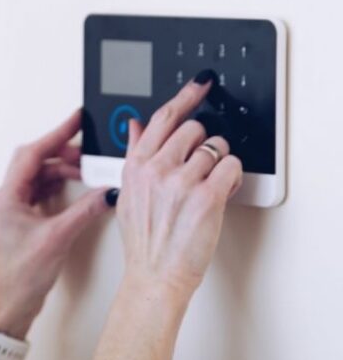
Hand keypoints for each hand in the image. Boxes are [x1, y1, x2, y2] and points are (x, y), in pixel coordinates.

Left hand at [0, 108, 112, 336]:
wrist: (10, 305)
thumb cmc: (20, 277)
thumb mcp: (58, 239)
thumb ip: (84, 212)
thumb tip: (106, 192)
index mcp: (9, 196)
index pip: (33, 153)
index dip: (57, 134)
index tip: (76, 120)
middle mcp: (9, 197)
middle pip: (36, 160)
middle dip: (62, 151)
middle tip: (86, 149)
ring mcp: (16, 207)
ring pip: (40, 175)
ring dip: (62, 169)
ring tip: (86, 169)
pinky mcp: (24, 218)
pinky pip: (43, 190)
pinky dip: (60, 184)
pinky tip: (77, 188)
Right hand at [117, 75, 243, 300]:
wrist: (155, 275)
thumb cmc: (144, 240)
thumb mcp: (128, 191)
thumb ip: (134, 153)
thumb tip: (134, 125)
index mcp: (136, 164)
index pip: (164, 118)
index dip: (186, 96)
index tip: (200, 84)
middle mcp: (157, 168)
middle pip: (195, 129)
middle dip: (203, 144)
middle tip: (200, 166)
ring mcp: (181, 182)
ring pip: (216, 148)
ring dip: (218, 163)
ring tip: (207, 186)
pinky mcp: (206, 197)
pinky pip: (231, 167)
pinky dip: (231, 178)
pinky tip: (219, 193)